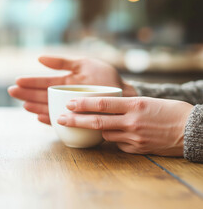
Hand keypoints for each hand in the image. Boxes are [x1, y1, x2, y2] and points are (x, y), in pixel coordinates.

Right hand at [8, 56, 135, 124]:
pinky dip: (49, 119)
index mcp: (65, 82)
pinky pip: (59, 120)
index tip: (17, 81)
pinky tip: (39, 117)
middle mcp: (64, 96)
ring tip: (24, 105)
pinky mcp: (76, 118)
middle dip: (26, 94)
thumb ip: (61, 62)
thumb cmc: (104, 76)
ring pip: (47, 107)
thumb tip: (38, 58)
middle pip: (41, 95)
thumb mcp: (83, 64)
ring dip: (35, 106)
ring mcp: (69, 107)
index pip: (43, 82)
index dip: (30, 82)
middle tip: (12, 92)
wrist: (123, 92)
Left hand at [57, 97, 192, 155]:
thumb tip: (102, 107)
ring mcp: (134, 137)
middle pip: (97, 121)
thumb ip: (125, 105)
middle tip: (60, 118)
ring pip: (105, 134)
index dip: (83, 104)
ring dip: (95, 129)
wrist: (192, 130)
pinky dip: (113, 139)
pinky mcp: (137, 149)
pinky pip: (117, 144)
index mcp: (135, 105)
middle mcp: (132, 121)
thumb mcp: (146, 101)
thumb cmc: (170, 111)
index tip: (68, 102)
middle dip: (75, 120)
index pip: (103, 104)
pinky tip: (117, 135)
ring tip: (85, 124)